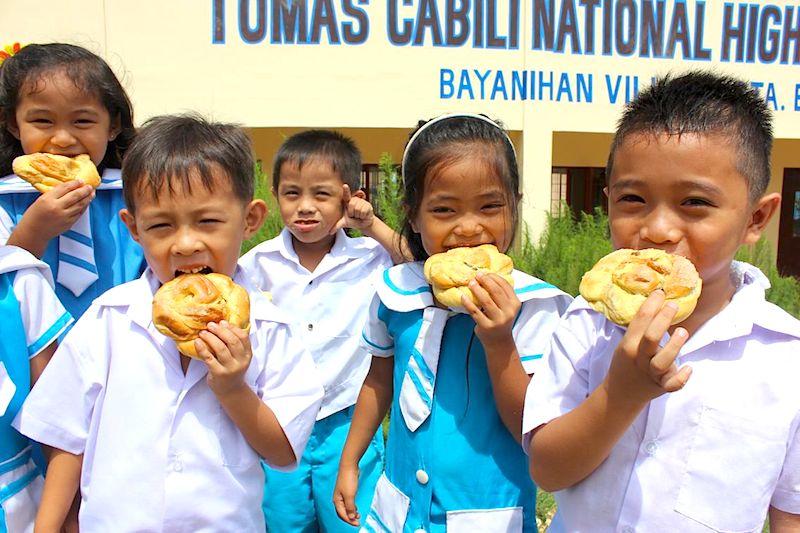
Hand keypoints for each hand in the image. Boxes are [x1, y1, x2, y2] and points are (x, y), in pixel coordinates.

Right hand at [19, 181, 94, 242]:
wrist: (34, 231)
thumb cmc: (35, 215)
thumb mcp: (41, 200)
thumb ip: (54, 194)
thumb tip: (69, 187)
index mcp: (47, 200)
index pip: (65, 188)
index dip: (74, 183)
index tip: (80, 181)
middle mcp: (57, 208)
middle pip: (75, 196)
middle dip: (84, 190)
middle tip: (89, 186)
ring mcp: (64, 216)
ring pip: (80, 205)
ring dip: (87, 198)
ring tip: (91, 193)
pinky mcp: (69, 223)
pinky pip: (79, 213)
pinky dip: (84, 207)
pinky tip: (86, 203)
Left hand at [196, 321, 251, 396]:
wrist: (230, 390)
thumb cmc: (232, 369)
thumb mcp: (239, 357)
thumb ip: (235, 344)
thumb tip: (222, 324)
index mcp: (247, 355)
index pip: (243, 337)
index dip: (232, 328)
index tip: (222, 322)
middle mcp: (241, 361)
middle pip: (232, 341)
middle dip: (220, 330)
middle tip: (210, 325)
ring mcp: (230, 368)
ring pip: (221, 348)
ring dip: (210, 338)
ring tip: (203, 332)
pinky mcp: (218, 373)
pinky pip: (209, 358)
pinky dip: (202, 348)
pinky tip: (197, 342)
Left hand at [330, 184, 373, 233]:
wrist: (363, 223)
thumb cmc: (353, 221)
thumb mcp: (344, 223)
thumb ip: (337, 226)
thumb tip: (329, 232)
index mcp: (348, 202)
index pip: (346, 195)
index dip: (346, 190)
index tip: (345, 185)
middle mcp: (355, 200)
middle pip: (352, 205)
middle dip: (352, 213)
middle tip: (354, 215)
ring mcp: (362, 202)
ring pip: (358, 208)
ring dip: (358, 215)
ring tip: (359, 215)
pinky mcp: (368, 205)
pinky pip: (363, 211)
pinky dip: (363, 216)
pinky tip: (364, 215)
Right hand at [333, 461, 360, 526]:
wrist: (349, 466)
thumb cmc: (348, 480)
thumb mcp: (350, 496)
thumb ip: (350, 507)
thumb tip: (351, 517)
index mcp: (336, 501)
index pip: (342, 515)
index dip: (349, 521)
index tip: (357, 524)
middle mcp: (338, 499)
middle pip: (342, 513)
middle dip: (349, 518)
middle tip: (358, 522)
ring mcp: (342, 495)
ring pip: (346, 508)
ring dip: (351, 513)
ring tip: (358, 516)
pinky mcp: (346, 491)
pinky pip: (348, 503)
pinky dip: (352, 507)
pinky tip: (356, 508)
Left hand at [461, 272, 519, 347]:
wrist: (499, 341)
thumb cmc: (500, 319)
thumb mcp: (506, 307)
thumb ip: (501, 295)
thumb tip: (486, 276)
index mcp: (515, 304)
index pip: (505, 286)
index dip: (494, 277)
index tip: (485, 273)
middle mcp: (509, 312)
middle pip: (496, 291)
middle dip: (485, 281)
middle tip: (476, 275)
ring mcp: (498, 320)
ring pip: (486, 300)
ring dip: (476, 289)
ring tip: (470, 283)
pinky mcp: (486, 326)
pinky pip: (474, 311)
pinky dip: (467, 302)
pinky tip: (463, 296)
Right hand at [605, 290, 691, 406]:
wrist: (621, 393)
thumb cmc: (627, 363)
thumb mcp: (626, 344)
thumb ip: (640, 330)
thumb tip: (658, 304)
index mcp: (629, 345)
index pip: (639, 321)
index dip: (651, 304)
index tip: (660, 292)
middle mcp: (639, 359)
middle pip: (650, 338)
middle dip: (662, 320)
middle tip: (673, 305)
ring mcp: (651, 374)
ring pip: (662, 362)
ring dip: (674, 346)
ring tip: (683, 331)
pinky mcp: (661, 387)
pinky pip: (672, 385)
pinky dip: (680, 378)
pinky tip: (688, 368)